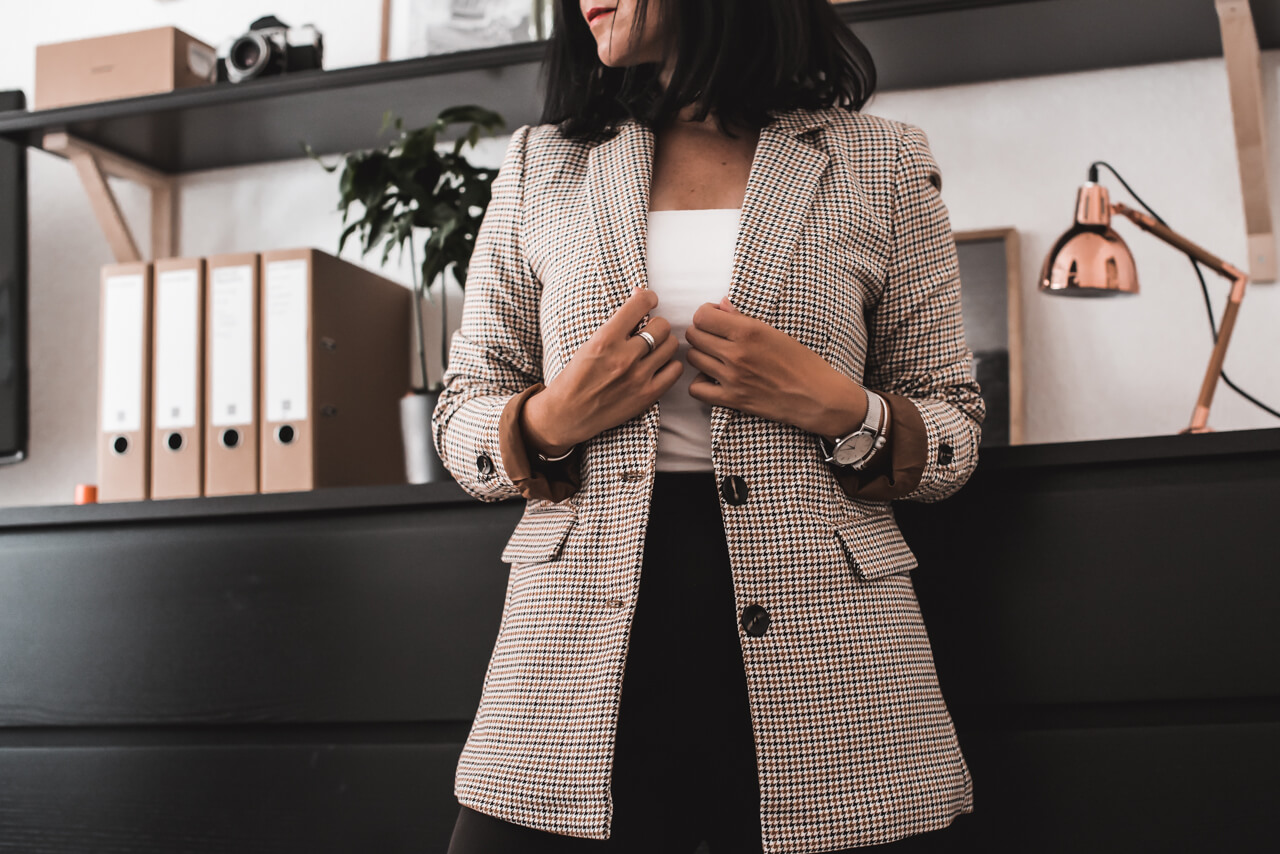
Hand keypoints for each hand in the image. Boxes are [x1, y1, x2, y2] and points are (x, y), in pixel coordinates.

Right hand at [522, 287, 683, 455]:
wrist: (567, 414)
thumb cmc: (575, 375)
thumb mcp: (589, 343)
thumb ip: (616, 322)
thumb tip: (640, 294)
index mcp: (605, 339)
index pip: (641, 304)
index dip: (648, 297)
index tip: (647, 301)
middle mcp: (624, 357)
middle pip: (662, 326)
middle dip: (655, 324)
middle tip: (647, 331)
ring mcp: (638, 377)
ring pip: (671, 346)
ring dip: (663, 343)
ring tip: (652, 349)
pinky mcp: (647, 395)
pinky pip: (675, 370)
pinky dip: (670, 365)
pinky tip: (657, 366)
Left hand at [685, 296, 867, 439]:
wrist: (818, 397)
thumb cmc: (803, 362)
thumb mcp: (776, 332)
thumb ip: (744, 319)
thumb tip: (722, 304)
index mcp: (748, 331)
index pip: (702, 316)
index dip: (706, 314)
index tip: (718, 319)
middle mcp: (736, 353)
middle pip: (694, 336)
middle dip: (702, 332)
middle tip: (716, 337)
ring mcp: (731, 378)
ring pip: (693, 359)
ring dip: (701, 355)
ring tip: (716, 357)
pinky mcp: (732, 399)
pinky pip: (696, 389)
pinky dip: (700, 384)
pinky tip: (713, 379)